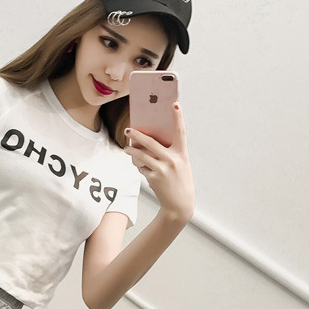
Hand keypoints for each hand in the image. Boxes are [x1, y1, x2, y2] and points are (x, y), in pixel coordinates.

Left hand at [125, 103, 193, 223]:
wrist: (179, 203)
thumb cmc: (179, 180)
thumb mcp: (180, 164)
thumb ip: (169, 152)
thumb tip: (147, 143)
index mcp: (182, 153)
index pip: (180, 131)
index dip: (178, 117)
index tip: (175, 104)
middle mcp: (173, 159)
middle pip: (151, 143)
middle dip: (137, 135)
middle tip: (128, 130)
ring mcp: (162, 169)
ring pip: (141, 155)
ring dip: (131, 151)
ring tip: (126, 149)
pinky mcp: (153, 178)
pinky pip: (141, 168)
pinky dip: (139, 166)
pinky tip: (140, 166)